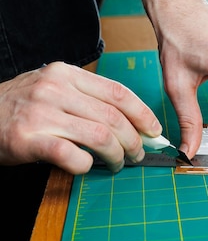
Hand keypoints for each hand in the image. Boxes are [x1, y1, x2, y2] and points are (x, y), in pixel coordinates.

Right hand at [0, 62, 161, 173]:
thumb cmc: (20, 105)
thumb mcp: (51, 87)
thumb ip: (85, 97)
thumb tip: (129, 121)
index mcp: (66, 73)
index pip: (117, 92)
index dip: (142, 113)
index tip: (153, 129)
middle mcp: (55, 88)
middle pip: (113, 116)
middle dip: (133, 139)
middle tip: (137, 153)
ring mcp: (41, 113)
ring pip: (99, 135)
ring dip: (116, 154)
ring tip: (118, 163)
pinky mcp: (29, 139)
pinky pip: (71, 155)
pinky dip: (86, 165)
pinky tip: (87, 166)